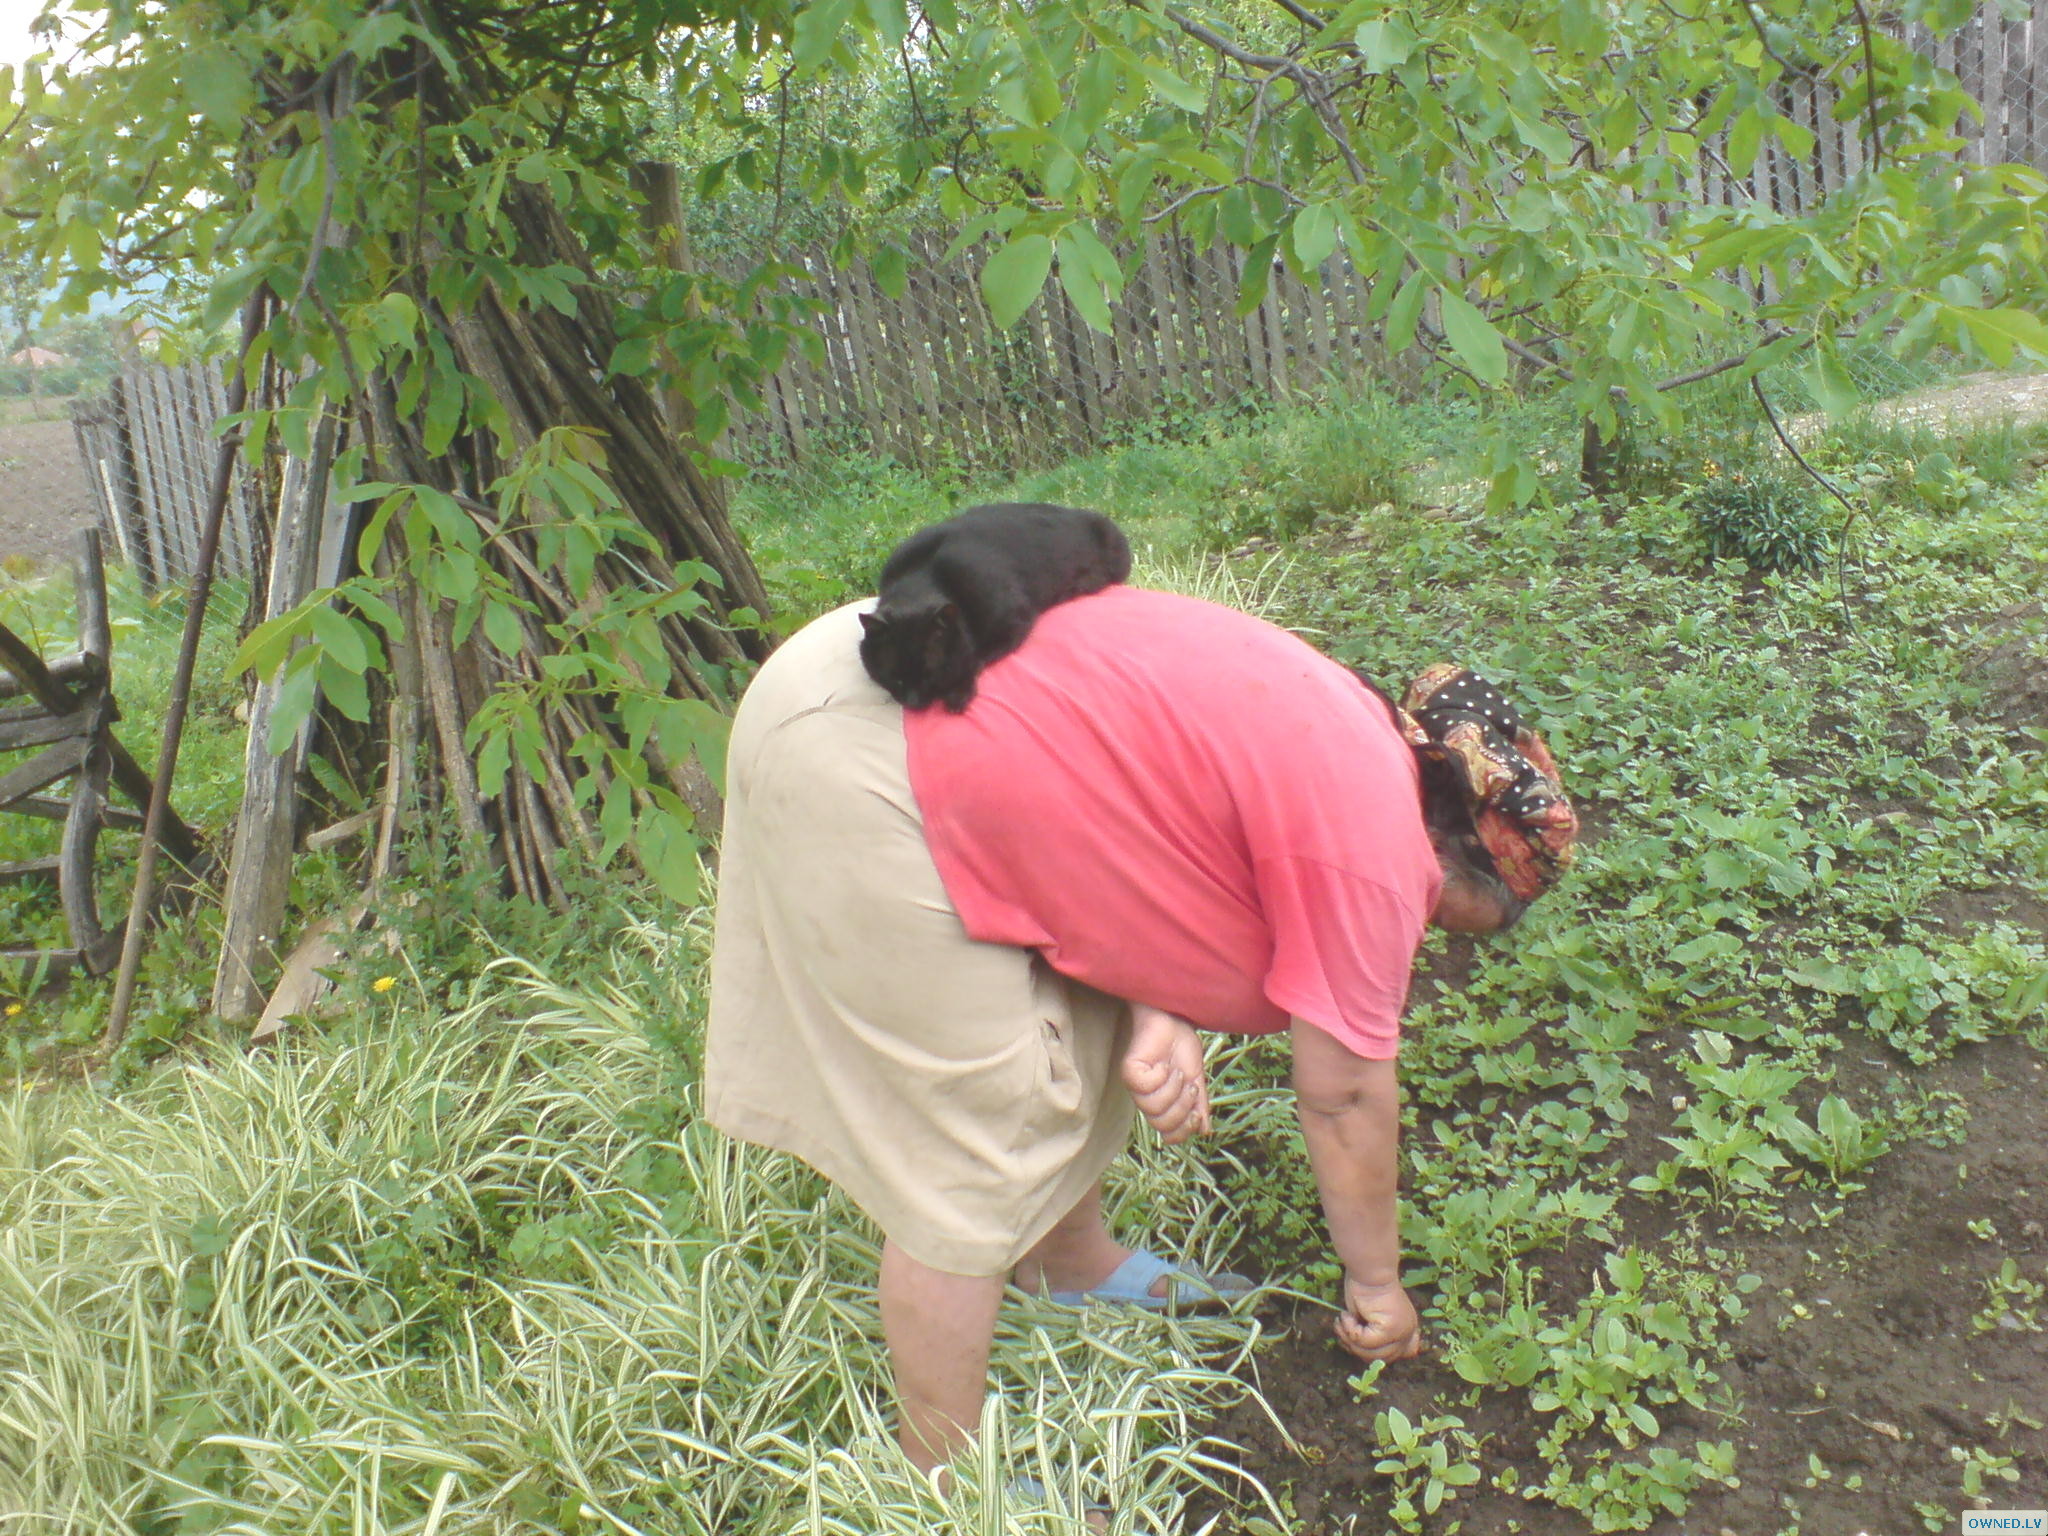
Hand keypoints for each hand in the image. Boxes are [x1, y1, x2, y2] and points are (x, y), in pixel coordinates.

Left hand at [1121, 1003, 1211, 1143]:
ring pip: (1153, 1108)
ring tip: (1176, 1072)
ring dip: (1172, 1090)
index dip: (1184, 1130)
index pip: (1169, 1135)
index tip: (1198, 1114)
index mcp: (1162, 1105)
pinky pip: (1145, 1087)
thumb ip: (1199, 1105)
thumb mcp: (1197, 1080)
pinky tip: (1162, 1064)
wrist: (1174, 1021)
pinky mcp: (1129, 1071)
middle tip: (1189, 1087)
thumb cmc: (1181, 1048)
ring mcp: (1136, 1087)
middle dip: (1182, 1108)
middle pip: (1162, 1125)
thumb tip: (1205, 1132)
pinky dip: (1159, 1076)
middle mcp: (1147, 1099)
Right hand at [1333, 1275, 1421, 1362]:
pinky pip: (1363, 1341)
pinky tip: (1346, 1315)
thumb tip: (1361, 1353)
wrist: (1369, 1269)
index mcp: (1407, 1327)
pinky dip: (1349, 1329)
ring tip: (1343, 1320)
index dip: (1380, 1354)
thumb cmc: (1366, 1285)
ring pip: (1371, 1354)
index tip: (1360, 1340)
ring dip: (1350, 1338)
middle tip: (1342, 1329)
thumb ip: (1372, 1333)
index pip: (1403, 1354)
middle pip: (1382, 1359)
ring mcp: (1401, 1332)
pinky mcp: (1390, 1329)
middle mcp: (1408, 1331)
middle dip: (1357, 1347)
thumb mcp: (1369, 1315)